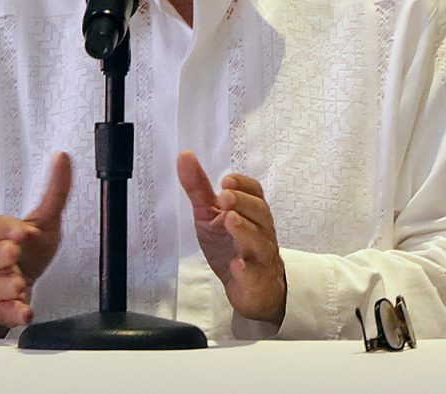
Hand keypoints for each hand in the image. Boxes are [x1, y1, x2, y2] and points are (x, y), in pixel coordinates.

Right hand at [0, 152, 71, 337]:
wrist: (1, 287)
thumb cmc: (23, 251)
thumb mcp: (40, 220)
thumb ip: (54, 191)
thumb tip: (64, 157)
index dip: (9, 229)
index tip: (22, 231)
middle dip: (3, 254)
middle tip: (14, 252)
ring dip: (9, 284)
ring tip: (20, 284)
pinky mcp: (1, 307)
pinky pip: (5, 312)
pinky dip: (14, 313)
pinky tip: (24, 312)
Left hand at [176, 150, 286, 325]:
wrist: (252, 289)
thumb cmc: (231, 246)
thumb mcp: (210, 214)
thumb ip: (199, 187)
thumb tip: (185, 156)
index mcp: (250, 213)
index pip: (255, 193)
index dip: (243, 184)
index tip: (226, 180)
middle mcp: (259, 232)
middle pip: (260, 213)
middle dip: (243, 203)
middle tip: (224, 197)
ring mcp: (259, 256)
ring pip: (260, 241)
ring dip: (245, 230)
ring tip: (229, 220)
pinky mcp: (255, 280)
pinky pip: (254, 274)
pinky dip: (246, 269)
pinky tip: (236, 264)